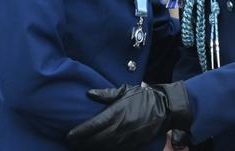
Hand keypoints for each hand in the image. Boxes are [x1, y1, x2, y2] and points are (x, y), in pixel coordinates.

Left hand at [67, 82, 191, 150]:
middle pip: (95, 140)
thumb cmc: (144, 97)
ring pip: (104, 147)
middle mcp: (120, 128)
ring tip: (81, 147)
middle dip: (82, 143)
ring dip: (91, 148)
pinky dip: (104, 150)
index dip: (79, 132)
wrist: (165, 108)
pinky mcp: (133, 145)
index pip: (93, 126)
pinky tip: (97, 149)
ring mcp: (127, 138)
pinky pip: (115, 150)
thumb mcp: (126, 91)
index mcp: (116, 113)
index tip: (69, 135)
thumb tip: (89, 94)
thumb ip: (107, 94)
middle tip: (71, 142)